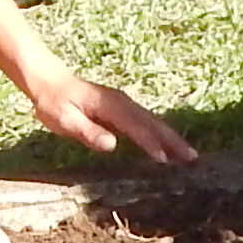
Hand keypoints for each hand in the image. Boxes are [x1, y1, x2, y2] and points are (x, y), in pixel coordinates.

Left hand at [21, 65, 199, 164]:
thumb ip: (88, 131)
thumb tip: (112, 145)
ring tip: (189, 155)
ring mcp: (125, 104)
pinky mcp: (123, 108)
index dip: (150, 143)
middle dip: (173, 141)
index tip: (163, 160)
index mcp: (110, 106)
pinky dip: (161, 133)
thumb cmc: (54, 103)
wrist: (50, 81)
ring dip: (172, 138)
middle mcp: (122, 103)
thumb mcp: (64, 120)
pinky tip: (168, 145)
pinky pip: (147, 122)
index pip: (135, 127)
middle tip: (193, 159)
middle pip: (153, 123)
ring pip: (153, 122)